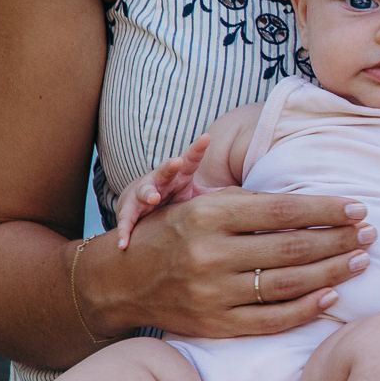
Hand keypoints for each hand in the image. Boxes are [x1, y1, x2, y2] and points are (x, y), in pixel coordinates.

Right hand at [104, 189, 372, 338]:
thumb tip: (303, 191)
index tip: (358, 206)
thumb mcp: (195, 199)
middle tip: (371, 232)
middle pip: (291, 247)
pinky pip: (271, 319)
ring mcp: (213, 294)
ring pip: (287, 283)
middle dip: (338, 239)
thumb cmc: (170, 232)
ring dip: (332, 271)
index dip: (325, 208)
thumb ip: (246, 194)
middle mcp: (210, 254)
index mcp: (208, 215)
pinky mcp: (216, 325)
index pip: (282, 210)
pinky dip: (305, 308)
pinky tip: (332, 295)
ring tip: (361, 260)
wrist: (120, 282)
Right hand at [114, 133, 216, 248]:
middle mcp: (160, 180)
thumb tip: (255, 201)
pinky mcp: (129, 211)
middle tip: (177, 162)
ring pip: (144, 191)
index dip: (197, 148)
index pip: (190, 159)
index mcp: (179, 175)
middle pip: (165, 169)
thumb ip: (219, 197)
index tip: (206, 137)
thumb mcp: (197, 196)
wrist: (142, 211)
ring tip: (154, 197)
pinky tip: (124, 243)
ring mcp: (143, 194)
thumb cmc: (176, 200)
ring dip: (148, 193)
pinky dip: (125, 231)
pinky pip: (126, 221)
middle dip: (170, 165)